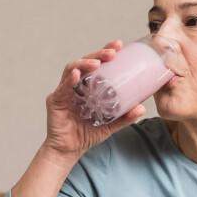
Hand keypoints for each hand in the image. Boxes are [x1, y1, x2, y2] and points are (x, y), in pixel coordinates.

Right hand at [43, 40, 146, 156]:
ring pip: (72, 69)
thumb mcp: (110, 125)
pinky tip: (77, 75)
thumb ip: (125, 117)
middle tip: (113, 53)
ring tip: (97, 63)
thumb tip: (142, 107)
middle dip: (98, 54)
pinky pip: (62, 88)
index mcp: (88, 86)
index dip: (106, 52)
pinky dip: (69, 80)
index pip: (97, 64)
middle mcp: (76, 85)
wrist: (69, 150)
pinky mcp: (55, 101)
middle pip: (85, 62)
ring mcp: (64, 91)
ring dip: (84, 63)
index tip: (119, 45)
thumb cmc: (87, 134)